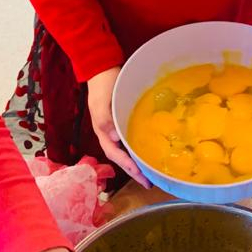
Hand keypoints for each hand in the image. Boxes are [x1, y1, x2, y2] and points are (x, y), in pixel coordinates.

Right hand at [86, 67, 150, 187]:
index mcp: (102, 131)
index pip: (114, 153)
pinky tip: (148, 152)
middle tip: (149, 182)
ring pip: (126, 150)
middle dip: (134, 171)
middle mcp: (109, 133)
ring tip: (150, 174)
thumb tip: (113, 138)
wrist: (103, 69)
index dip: (127, 165)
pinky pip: (131, 139)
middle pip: (121, 157)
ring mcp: (116, 128)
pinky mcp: (123, 122)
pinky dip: (139, 148)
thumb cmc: (102, 84)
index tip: (140, 174)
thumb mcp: (101, 101)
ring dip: (137, 162)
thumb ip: (104, 119)